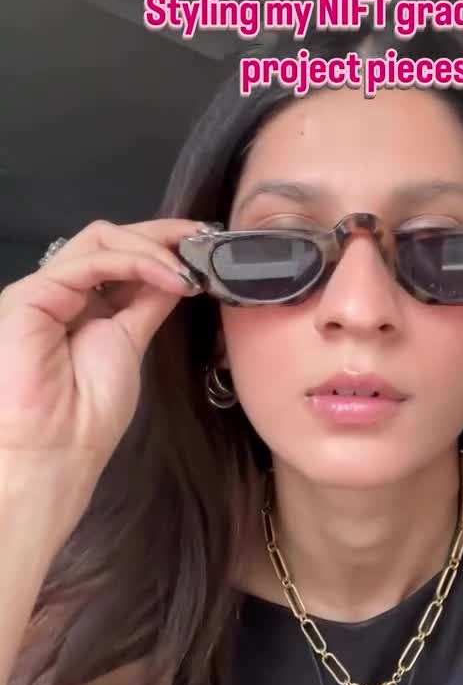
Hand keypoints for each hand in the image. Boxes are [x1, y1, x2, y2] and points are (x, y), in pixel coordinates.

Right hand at [0, 218, 202, 476]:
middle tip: (205, 241)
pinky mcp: (32, 294)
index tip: (207, 244)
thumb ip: (148, 304)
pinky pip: (90, 261)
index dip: (164, 244)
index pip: (122, 255)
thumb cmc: (88, 414)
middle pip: (110, 238)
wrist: (55, 450)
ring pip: (100, 239)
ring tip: (188, 271)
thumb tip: (179, 273)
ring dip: (153, 248)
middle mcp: (63, 291)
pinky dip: (136, 262)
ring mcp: (46, 290)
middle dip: (162, 235)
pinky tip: (169, 279)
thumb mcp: (132, 343)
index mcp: (85, 304)